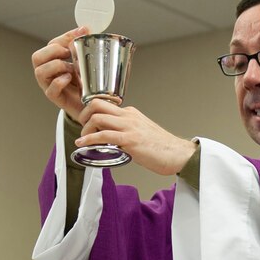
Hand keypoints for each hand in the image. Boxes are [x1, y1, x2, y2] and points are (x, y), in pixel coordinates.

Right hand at [32, 27, 87, 121]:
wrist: (91, 107)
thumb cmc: (86, 85)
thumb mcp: (84, 65)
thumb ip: (83, 49)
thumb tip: (85, 28)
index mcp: (53, 61)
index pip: (52, 44)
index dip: (65, 37)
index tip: (82, 32)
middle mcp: (47, 73)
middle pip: (37, 57)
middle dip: (53, 51)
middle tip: (68, 53)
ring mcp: (49, 86)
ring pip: (40, 72)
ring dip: (56, 66)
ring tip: (71, 69)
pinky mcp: (55, 99)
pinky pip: (51, 89)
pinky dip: (59, 82)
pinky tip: (70, 79)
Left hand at [74, 99, 196, 175]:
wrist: (178, 155)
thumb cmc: (163, 149)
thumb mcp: (143, 135)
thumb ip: (128, 134)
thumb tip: (115, 143)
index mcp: (132, 114)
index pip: (105, 105)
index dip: (90, 112)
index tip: (86, 123)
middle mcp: (129, 116)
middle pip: (97, 104)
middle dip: (83, 115)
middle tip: (81, 128)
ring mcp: (129, 127)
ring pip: (97, 117)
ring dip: (84, 129)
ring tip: (82, 139)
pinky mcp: (130, 140)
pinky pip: (104, 135)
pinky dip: (89, 139)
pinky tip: (83, 144)